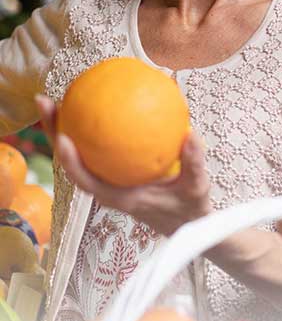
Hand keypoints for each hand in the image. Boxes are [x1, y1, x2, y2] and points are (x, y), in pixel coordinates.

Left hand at [35, 95, 211, 235]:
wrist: (188, 224)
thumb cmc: (189, 208)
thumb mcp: (197, 188)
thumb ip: (194, 163)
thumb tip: (190, 134)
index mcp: (120, 198)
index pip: (87, 182)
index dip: (71, 162)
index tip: (63, 138)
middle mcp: (106, 189)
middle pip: (71, 161)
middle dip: (54, 131)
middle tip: (44, 101)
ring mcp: (107, 180)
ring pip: (78, 153)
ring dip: (63, 126)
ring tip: (56, 96)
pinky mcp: (112, 173)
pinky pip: (94, 148)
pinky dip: (90, 127)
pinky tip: (94, 102)